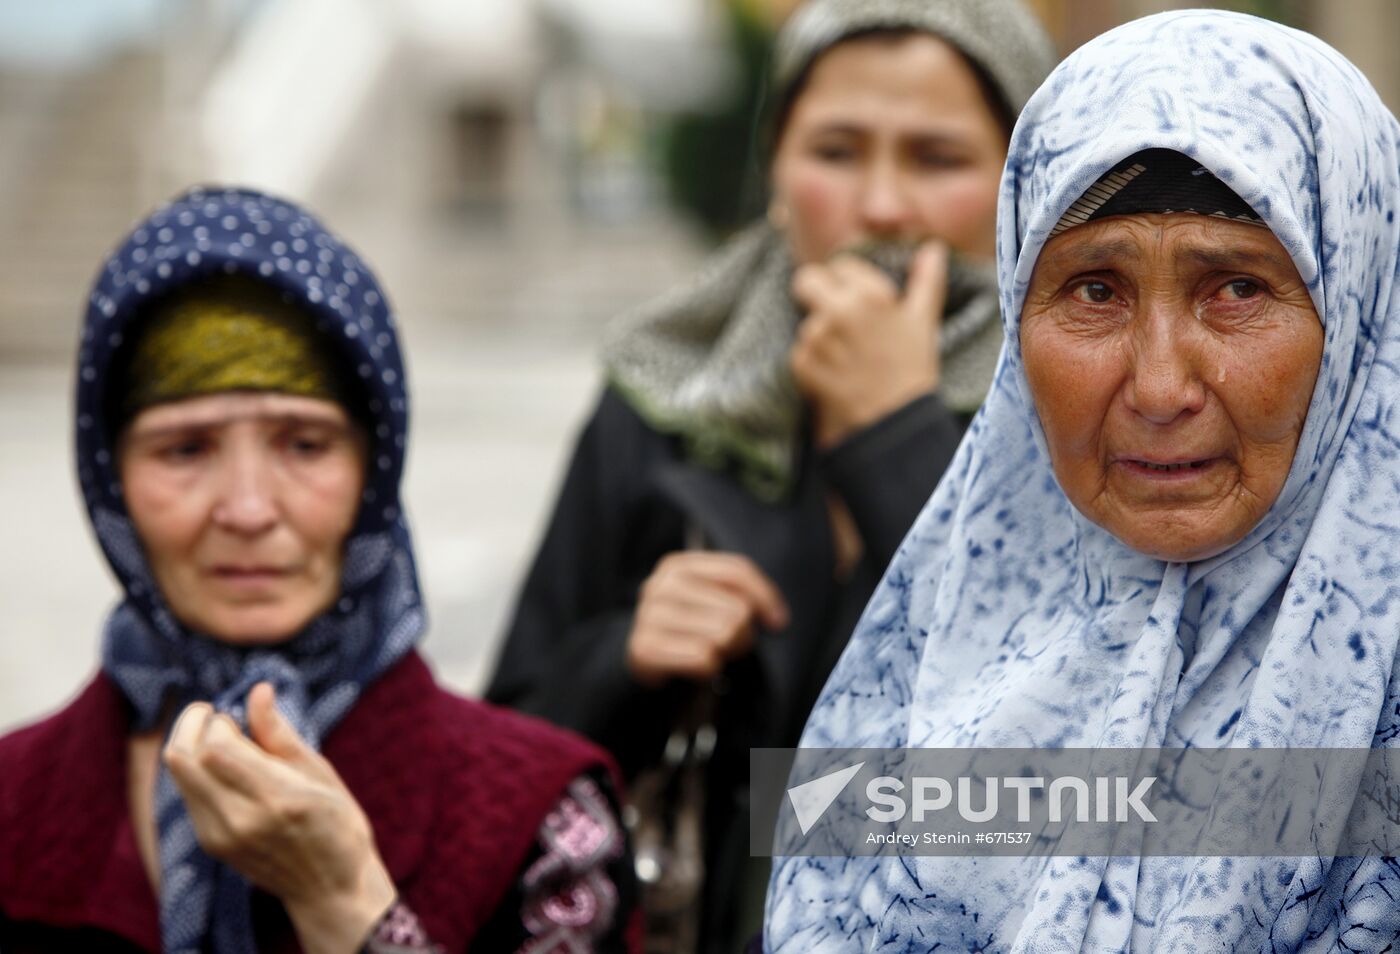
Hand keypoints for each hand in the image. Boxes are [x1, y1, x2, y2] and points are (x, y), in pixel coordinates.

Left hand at [163, 683, 395, 953]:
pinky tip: (222, 767)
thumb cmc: (336, 822)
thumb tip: (258, 689)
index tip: (237, 712)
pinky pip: (188, 793)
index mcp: (278, 797)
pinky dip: (196, 770)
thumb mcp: (319, 772)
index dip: (218, 719)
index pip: (215, 746)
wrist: (329, 887)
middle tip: (213, 714)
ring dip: (190, 745)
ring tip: (220, 738)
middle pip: (182, 757)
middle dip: (191, 724)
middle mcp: (241, 819)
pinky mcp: (212, 844)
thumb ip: (279, 733)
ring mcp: (221, 836)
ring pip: (178, 774)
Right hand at [626, 552, 789, 686]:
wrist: (646, 659)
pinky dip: (708, 668)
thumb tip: (777, 619)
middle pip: (737, 609)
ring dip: (726, 651)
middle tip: (728, 643)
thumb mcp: (713, 601)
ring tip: (712, 652)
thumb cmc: (689, 628)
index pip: (737, 571)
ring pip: (724, 635)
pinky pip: (704, 659)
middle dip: (742, 633)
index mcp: (678, 565)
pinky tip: (695, 667)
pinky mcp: (644, 648)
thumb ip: (743, 595)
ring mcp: (648, 616)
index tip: (778, 622)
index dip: (765, 597)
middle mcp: (660, 585)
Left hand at [790, 241, 947, 447]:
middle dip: (814, 293)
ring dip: (820, 337)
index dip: (844, 281)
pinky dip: (812, 363)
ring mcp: (817, 338)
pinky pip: (799, 353)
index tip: (853, 299)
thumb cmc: (912, 370)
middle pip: (805, 281)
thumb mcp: (923, 322)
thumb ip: (926, 280)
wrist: (894, 422)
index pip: (839, 265)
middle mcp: (840, 310)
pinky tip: (836, 376)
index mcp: (870, 294)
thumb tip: (933, 248)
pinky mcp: (802, 364)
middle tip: (834, 319)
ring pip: (805, 322)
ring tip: (847, 359)